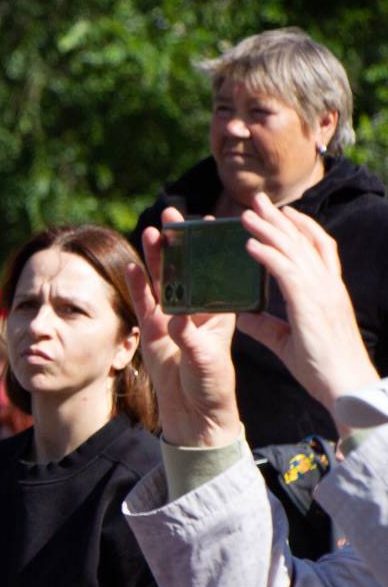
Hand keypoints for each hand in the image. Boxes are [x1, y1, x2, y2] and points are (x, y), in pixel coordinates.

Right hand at [124, 209, 243, 446]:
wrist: (195, 418)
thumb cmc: (213, 390)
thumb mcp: (208, 364)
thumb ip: (191, 341)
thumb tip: (176, 320)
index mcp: (219, 314)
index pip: (216, 274)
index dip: (212, 248)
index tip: (210, 223)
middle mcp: (194, 312)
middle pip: (185, 270)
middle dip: (179, 243)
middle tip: (174, 214)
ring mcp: (170, 321)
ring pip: (162, 282)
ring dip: (156, 257)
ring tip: (152, 231)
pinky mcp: (151, 333)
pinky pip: (142, 304)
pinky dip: (136, 285)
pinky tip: (130, 265)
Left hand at [237, 194, 377, 418]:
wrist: (345, 386)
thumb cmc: (322, 368)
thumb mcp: (288, 341)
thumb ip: (265, 326)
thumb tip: (241, 315)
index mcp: (329, 291)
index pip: (319, 248)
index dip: (303, 227)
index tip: (285, 213)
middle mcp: (328, 285)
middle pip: (304, 241)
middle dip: (280, 218)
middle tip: (258, 201)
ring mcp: (321, 292)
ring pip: (293, 250)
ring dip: (268, 229)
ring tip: (245, 214)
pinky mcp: (309, 303)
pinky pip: (285, 270)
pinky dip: (267, 254)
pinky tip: (249, 244)